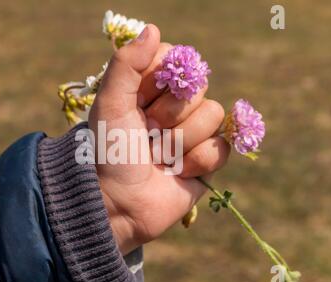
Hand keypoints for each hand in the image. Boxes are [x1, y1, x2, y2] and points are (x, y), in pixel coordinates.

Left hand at [89, 24, 229, 254]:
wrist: (116, 204)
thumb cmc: (108, 152)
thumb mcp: (109, 104)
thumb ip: (127, 64)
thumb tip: (152, 28)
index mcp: (148, 89)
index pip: (176, 58)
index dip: (161, 79)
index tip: (139, 102)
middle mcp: (172, 106)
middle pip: (198, 86)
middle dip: (168, 115)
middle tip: (146, 134)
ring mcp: (191, 133)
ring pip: (213, 115)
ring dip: (181, 141)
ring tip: (158, 157)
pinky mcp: (205, 160)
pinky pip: (222, 146)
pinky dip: (196, 162)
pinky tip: (176, 173)